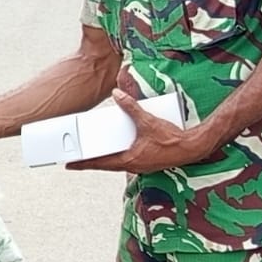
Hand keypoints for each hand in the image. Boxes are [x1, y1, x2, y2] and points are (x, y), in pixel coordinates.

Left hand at [65, 90, 211, 174]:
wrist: (193, 147)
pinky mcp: (148, 162)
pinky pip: (128, 160)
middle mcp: (133, 166)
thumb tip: (117, 94)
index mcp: (129, 160)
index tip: (68, 165)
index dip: (83, 164)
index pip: (100, 164)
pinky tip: (120, 147)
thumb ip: (131, 107)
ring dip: (105, 159)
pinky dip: (119, 155)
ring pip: (117, 163)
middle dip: (90, 162)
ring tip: (94, 152)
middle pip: (105, 165)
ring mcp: (140, 165)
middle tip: (76, 159)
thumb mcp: (147, 120)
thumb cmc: (172, 139)